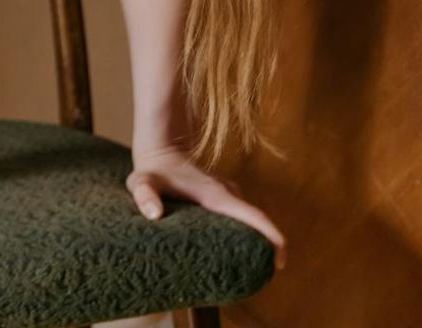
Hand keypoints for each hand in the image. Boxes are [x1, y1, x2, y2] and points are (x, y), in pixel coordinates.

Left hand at [126, 144, 286, 269]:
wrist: (160, 147)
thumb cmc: (152, 169)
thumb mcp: (141, 182)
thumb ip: (144, 196)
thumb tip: (154, 215)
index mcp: (216, 196)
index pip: (254, 216)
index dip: (273, 237)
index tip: (280, 261)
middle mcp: (228, 193)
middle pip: (258, 222)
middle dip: (268, 247)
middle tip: (263, 275)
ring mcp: (227, 193)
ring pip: (249, 218)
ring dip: (256, 239)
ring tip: (250, 267)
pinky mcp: (222, 195)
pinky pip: (240, 215)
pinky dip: (244, 231)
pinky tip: (233, 248)